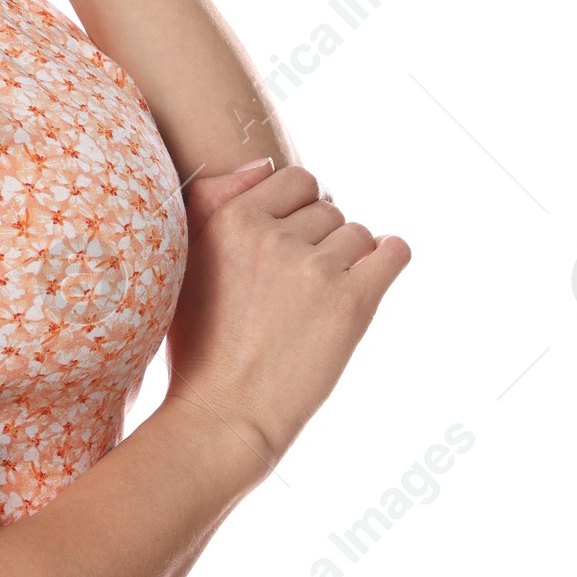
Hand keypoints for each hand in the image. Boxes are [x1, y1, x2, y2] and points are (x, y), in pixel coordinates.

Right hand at [162, 162, 411, 483]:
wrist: (223, 413)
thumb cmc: (200, 342)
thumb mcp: (184, 261)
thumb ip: (212, 200)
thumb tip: (265, 164)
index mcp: (229, 219)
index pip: (293, 179)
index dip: (296, 211)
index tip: (287, 245)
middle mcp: (272, 235)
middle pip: (327, 208)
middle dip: (320, 239)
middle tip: (299, 284)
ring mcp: (315, 268)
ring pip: (358, 233)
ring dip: (348, 259)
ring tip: (321, 299)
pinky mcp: (353, 302)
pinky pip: (393, 253)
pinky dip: (390, 259)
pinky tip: (372, 278)